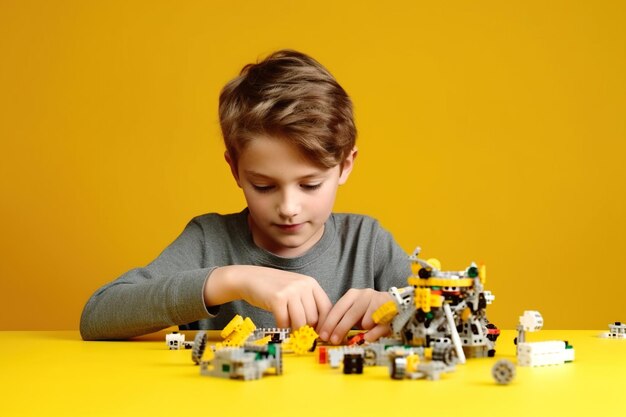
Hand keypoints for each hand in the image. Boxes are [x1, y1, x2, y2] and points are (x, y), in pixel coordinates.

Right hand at [204, 265, 331, 329]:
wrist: (249, 278)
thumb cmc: (274, 288)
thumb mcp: (296, 289)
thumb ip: (308, 304)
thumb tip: (320, 330)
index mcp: (311, 283)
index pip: (326, 308)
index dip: (324, 325)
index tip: (319, 336)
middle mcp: (303, 285)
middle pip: (313, 318)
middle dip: (306, 329)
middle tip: (299, 334)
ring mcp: (290, 290)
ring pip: (301, 322)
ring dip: (294, 330)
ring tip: (289, 330)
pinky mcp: (277, 298)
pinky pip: (285, 322)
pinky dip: (282, 327)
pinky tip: (278, 323)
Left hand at [317, 288, 392, 344]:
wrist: (395, 304)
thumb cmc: (371, 310)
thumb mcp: (355, 312)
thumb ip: (344, 320)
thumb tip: (330, 334)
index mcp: (353, 294)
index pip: (338, 308)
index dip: (329, 323)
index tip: (323, 335)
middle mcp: (365, 295)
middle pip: (350, 315)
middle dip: (340, 329)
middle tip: (334, 340)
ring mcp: (377, 300)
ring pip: (366, 322)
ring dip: (364, 329)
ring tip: (368, 327)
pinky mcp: (389, 309)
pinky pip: (378, 327)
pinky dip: (375, 333)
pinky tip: (375, 332)